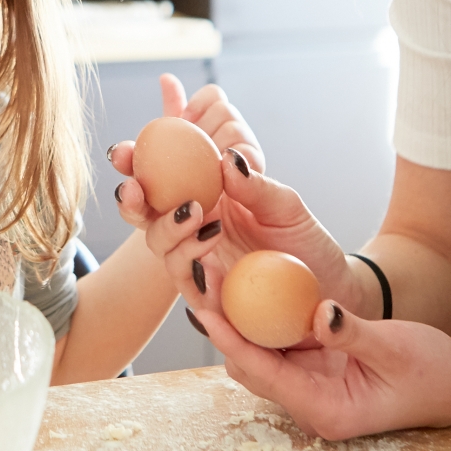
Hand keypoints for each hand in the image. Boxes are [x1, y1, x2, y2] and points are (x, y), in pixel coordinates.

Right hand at [109, 75, 366, 317]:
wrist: (329, 285)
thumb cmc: (303, 240)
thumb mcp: (284, 205)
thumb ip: (254, 184)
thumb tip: (226, 158)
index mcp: (203, 199)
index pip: (158, 180)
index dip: (132, 166)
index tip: (122, 152)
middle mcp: (192, 232)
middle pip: (144, 215)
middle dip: (129, 201)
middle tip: (133, 187)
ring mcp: (198, 264)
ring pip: (160, 249)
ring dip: (167, 230)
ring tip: (195, 212)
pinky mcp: (211, 298)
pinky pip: (188, 285)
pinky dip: (189, 266)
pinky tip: (207, 252)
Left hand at [195, 301, 450, 439]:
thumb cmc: (434, 372)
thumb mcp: (396, 348)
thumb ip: (354, 334)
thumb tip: (319, 312)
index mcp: (328, 410)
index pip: (267, 375)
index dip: (234, 342)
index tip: (207, 311)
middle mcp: (312, 405)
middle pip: (252, 367)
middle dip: (225, 328)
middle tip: (202, 282)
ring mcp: (312, 389)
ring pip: (260, 355)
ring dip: (239, 321)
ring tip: (214, 277)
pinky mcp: (315, 371)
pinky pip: (278, 345)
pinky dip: (262, 319)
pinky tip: (246, 284)